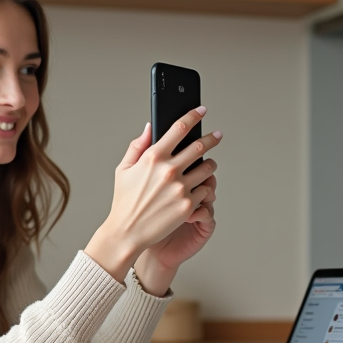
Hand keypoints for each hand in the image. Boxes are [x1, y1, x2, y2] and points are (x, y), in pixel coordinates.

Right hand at [85, 107, 221, 282]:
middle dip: (212, 138)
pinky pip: (205, 190)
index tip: (201, 111)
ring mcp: (180, 188)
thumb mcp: (124, 169)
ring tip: (208, 164)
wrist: (128, 232)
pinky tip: (199, 187)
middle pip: (200, 146)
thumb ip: (138, 145)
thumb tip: (150, 127)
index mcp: (153, 157)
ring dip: (210, 164)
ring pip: (208, 168)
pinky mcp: (188, 205)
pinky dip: (204, 187)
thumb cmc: (124, 201)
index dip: (193, 116)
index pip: (179, 128)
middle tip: (218, 135)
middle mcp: (169, 170)